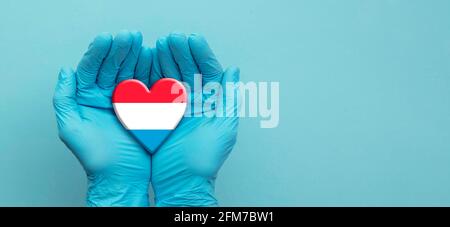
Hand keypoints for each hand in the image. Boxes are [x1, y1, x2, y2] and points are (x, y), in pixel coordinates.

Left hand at [53, 30, 152, 205]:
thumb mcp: (71, 128)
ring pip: (130, 72)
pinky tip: (154, 60)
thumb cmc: (96, 158)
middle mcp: (106, 96)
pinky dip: (151, 72)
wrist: (121, 177)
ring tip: (144, 44)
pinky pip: (147, 86)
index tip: (108, 39)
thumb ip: (65, 99)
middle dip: (121, 49)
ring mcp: (126, 100)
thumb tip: (66, 71)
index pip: (92, 69)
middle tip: (130, 36)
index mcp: (87, 98)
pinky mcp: (144, 107)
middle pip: (112, 66)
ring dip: (136, 57)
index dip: (99, 52)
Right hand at [150, 33, 239, 205]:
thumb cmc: (205, 160)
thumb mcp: (223, 127)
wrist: (181, 181)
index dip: (201, 54)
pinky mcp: (159, 114)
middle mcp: (195, 102)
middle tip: (173, 38)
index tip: (192, 39)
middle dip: (181, 52)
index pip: (209, 72)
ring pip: (171, 76)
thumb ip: (228, 98)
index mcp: (212, 103)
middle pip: (189, 70)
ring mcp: (176, 107)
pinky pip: (155, 90)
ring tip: (159, 44)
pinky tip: (148, 62)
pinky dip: (151, 75)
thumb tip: (234, 70)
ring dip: (166, 59)